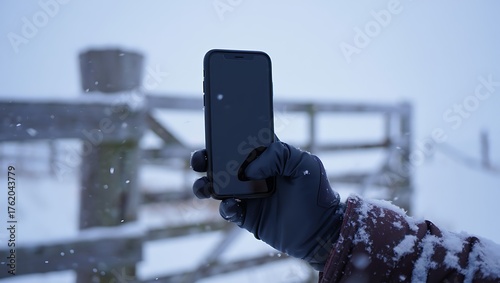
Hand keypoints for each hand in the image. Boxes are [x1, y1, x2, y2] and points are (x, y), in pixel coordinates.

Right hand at [191, 141, 344, 270]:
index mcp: (265, 158)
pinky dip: (225, 208)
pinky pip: (228, 211)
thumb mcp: (304, 164)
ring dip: (205, 185)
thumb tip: (249, 168)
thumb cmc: (316, 193)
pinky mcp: (247, 217)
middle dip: (205, 160)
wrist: (321, 231)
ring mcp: (248, 196)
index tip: (212, 135)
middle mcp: (253, 175)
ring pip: (217, 187)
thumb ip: (279, 154)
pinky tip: (232, 206)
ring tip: (205, 187)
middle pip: (221, 164)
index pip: (239, 143)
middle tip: (200, 161)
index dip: (223, 139)